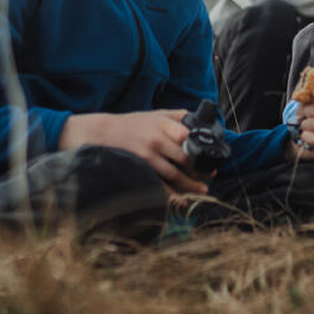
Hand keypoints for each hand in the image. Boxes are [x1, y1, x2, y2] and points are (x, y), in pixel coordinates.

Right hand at [59, 108, 208, 194]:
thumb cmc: (133, 123)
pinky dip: (172, 195)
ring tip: (202, 188)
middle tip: (211, 174)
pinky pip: (159, 185)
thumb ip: (178, 116)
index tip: (209, 154)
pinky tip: (182, 200)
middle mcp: (155, 140)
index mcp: (162, 124)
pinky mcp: (139, 170)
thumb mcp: (155, 113)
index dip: (199, 146)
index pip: (185, 134)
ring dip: (191, 184)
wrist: (102, 133)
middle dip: (200, 168)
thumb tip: (201, 120)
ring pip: (174, 174)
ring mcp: (147, 157)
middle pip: (184, 157)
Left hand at [291, 84, 313, 160]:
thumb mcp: (307, 106)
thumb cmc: (307, 121)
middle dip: (307, 110)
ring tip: (303, 127)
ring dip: (304, 124)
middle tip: (302, 115)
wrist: (301, 142)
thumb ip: (308, 98)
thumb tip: (306, 92)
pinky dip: (306, 136)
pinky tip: (305, 136)